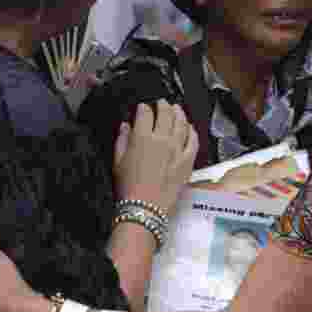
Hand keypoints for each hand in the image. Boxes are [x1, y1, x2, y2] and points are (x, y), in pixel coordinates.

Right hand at [113, 100, 197, 215]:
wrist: (145, 208)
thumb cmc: (129, 188)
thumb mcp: (118, 162)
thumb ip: (122, 140)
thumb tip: (125, 126)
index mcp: (142, 138)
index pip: (145, 114)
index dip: (144, 108)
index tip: (143, 108)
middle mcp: (161, 140)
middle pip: (166, 114)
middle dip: (163, 105)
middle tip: (162, 103)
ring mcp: (177, 150)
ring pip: (181, 123)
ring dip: (179, 113)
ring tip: (177, 109)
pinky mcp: (187, 161)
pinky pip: (193, 141)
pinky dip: (192, 131)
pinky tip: (190, 128)